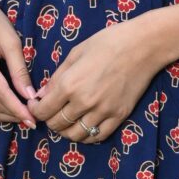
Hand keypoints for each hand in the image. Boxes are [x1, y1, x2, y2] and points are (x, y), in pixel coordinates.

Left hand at [29, 23, 159, 144]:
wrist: (143, 45)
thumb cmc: (108, 41)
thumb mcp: (76, 53)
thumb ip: (57, 77)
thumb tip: (42, 95)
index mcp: (70, 84)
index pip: (43, 111)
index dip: (35, 110)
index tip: (37, 104)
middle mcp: (84, 102)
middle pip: (56, 125)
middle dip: (49, 120)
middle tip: (52, 111)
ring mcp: (103, 111)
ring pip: (75, 135)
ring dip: (67, 130)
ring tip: (68, 120)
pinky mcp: (119, 116)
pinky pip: (98, 136)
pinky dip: (88, 134)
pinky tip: (85, 124)